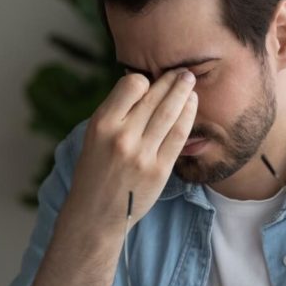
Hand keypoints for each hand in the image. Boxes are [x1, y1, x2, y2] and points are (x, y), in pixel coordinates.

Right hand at [66, 69, 197, 226]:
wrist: (95, 214)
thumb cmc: (94, 171)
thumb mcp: (93, 137)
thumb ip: (116, 114)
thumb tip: (143, 86)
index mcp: (101, 124)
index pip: (131, 85)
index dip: (143, 81)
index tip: (149, 83)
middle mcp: (122, 137)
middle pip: (154, 98)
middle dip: (172, 80)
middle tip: (183, 71)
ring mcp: (142, 154)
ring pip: (170, 113)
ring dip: (183, 93)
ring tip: (190, 81)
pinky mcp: (159, 169)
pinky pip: (179, 135)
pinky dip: (188, 116)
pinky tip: (192, 105)